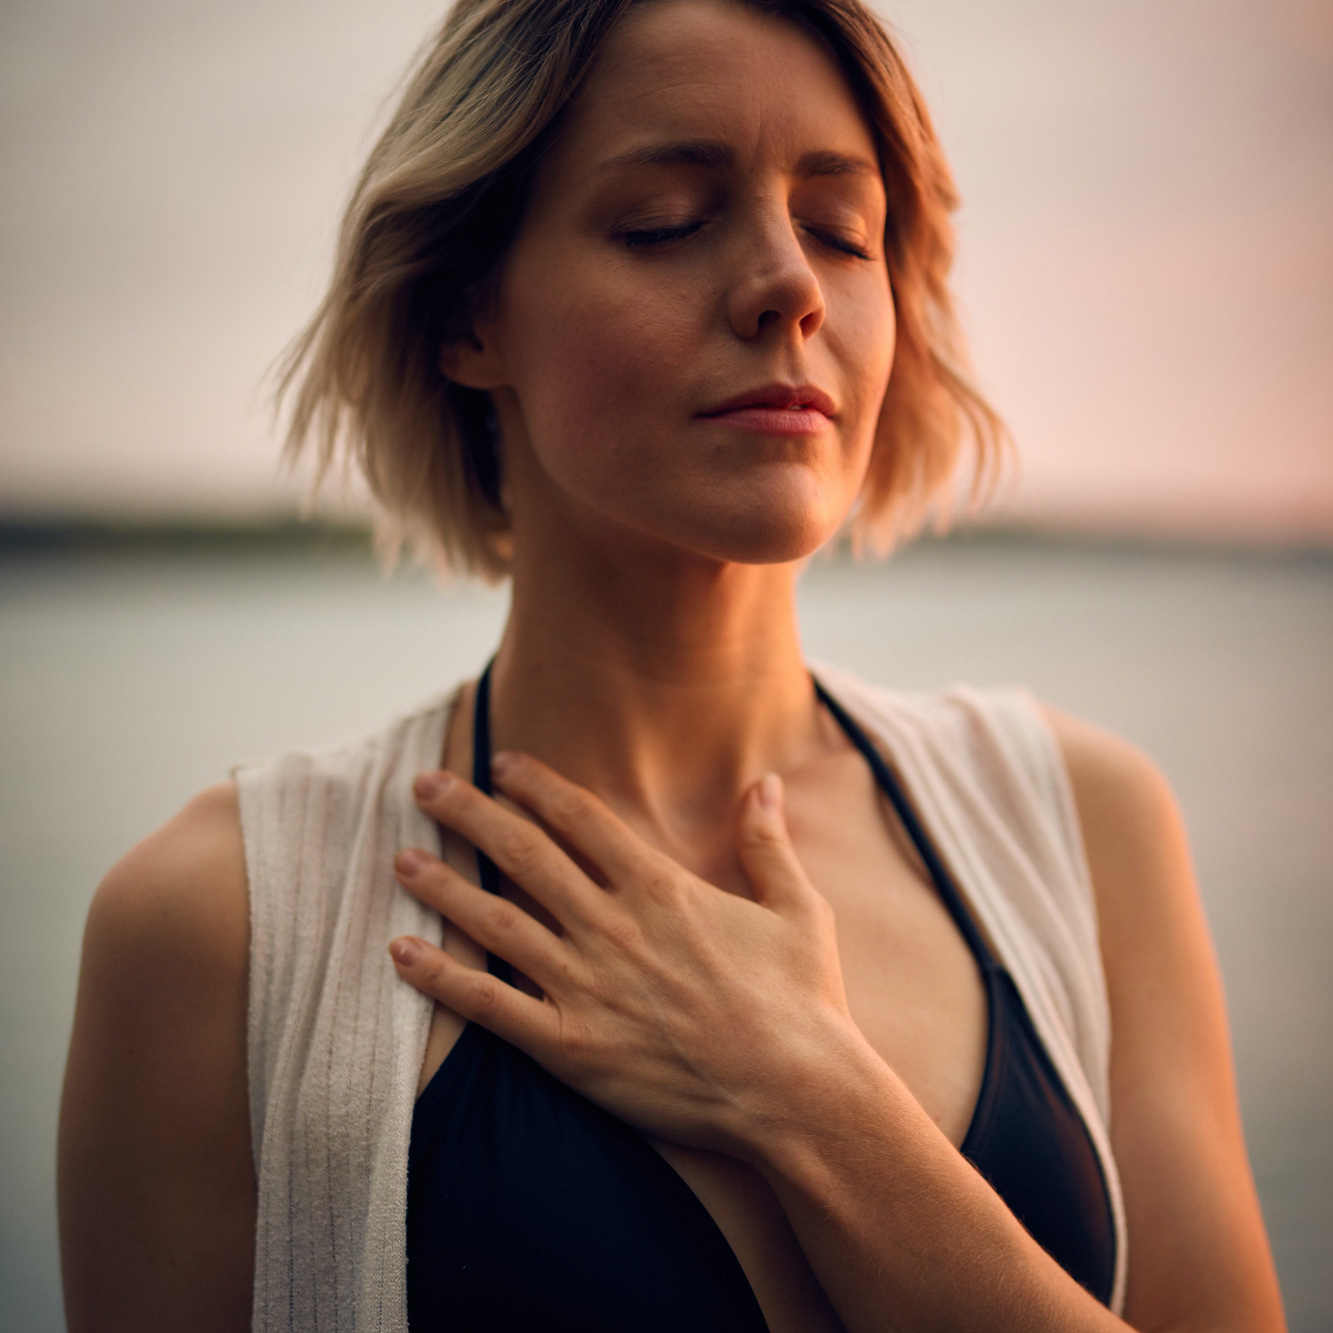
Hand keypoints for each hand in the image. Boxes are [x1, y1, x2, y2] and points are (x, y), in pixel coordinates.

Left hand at [389, 752, 857, 1157]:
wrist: (797, 1093)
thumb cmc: (803, 1002)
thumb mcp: (798, 909)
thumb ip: (768, 841)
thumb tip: (766, 781)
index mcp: (660, 889)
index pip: (580, 818)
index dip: (535, 785)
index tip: (501, 762)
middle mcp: (612, 926)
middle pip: (524, 853)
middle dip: (470, 813)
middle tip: (425, 786)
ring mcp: (586, 986)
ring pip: (496, 921)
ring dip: (443, 886)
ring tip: (400, 859)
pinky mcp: (571, 1046)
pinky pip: (490, 1006)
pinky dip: (441, 978)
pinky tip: (401, 952)